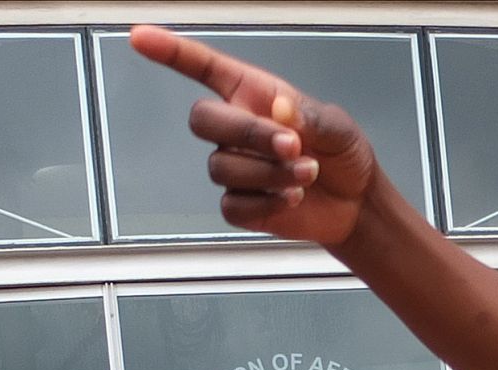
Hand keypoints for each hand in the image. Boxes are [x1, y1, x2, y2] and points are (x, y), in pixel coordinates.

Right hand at [129, 26, 378, 245]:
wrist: (356, 202)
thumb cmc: (342, 153)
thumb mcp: (338, 126)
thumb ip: (310, 116)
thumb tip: (279, 109)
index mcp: (252, 96)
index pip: (203, 68)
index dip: (171, 51)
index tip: (141, 36)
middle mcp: (236, 128)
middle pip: (203, 119)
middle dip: (248, 133)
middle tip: (294, 146)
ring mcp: (234, 166)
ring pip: (222, 166)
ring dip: (270, 172)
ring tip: (308, 174)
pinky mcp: (240, 203)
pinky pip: (232, 205)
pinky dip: (266, 203)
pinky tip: (292, 198)